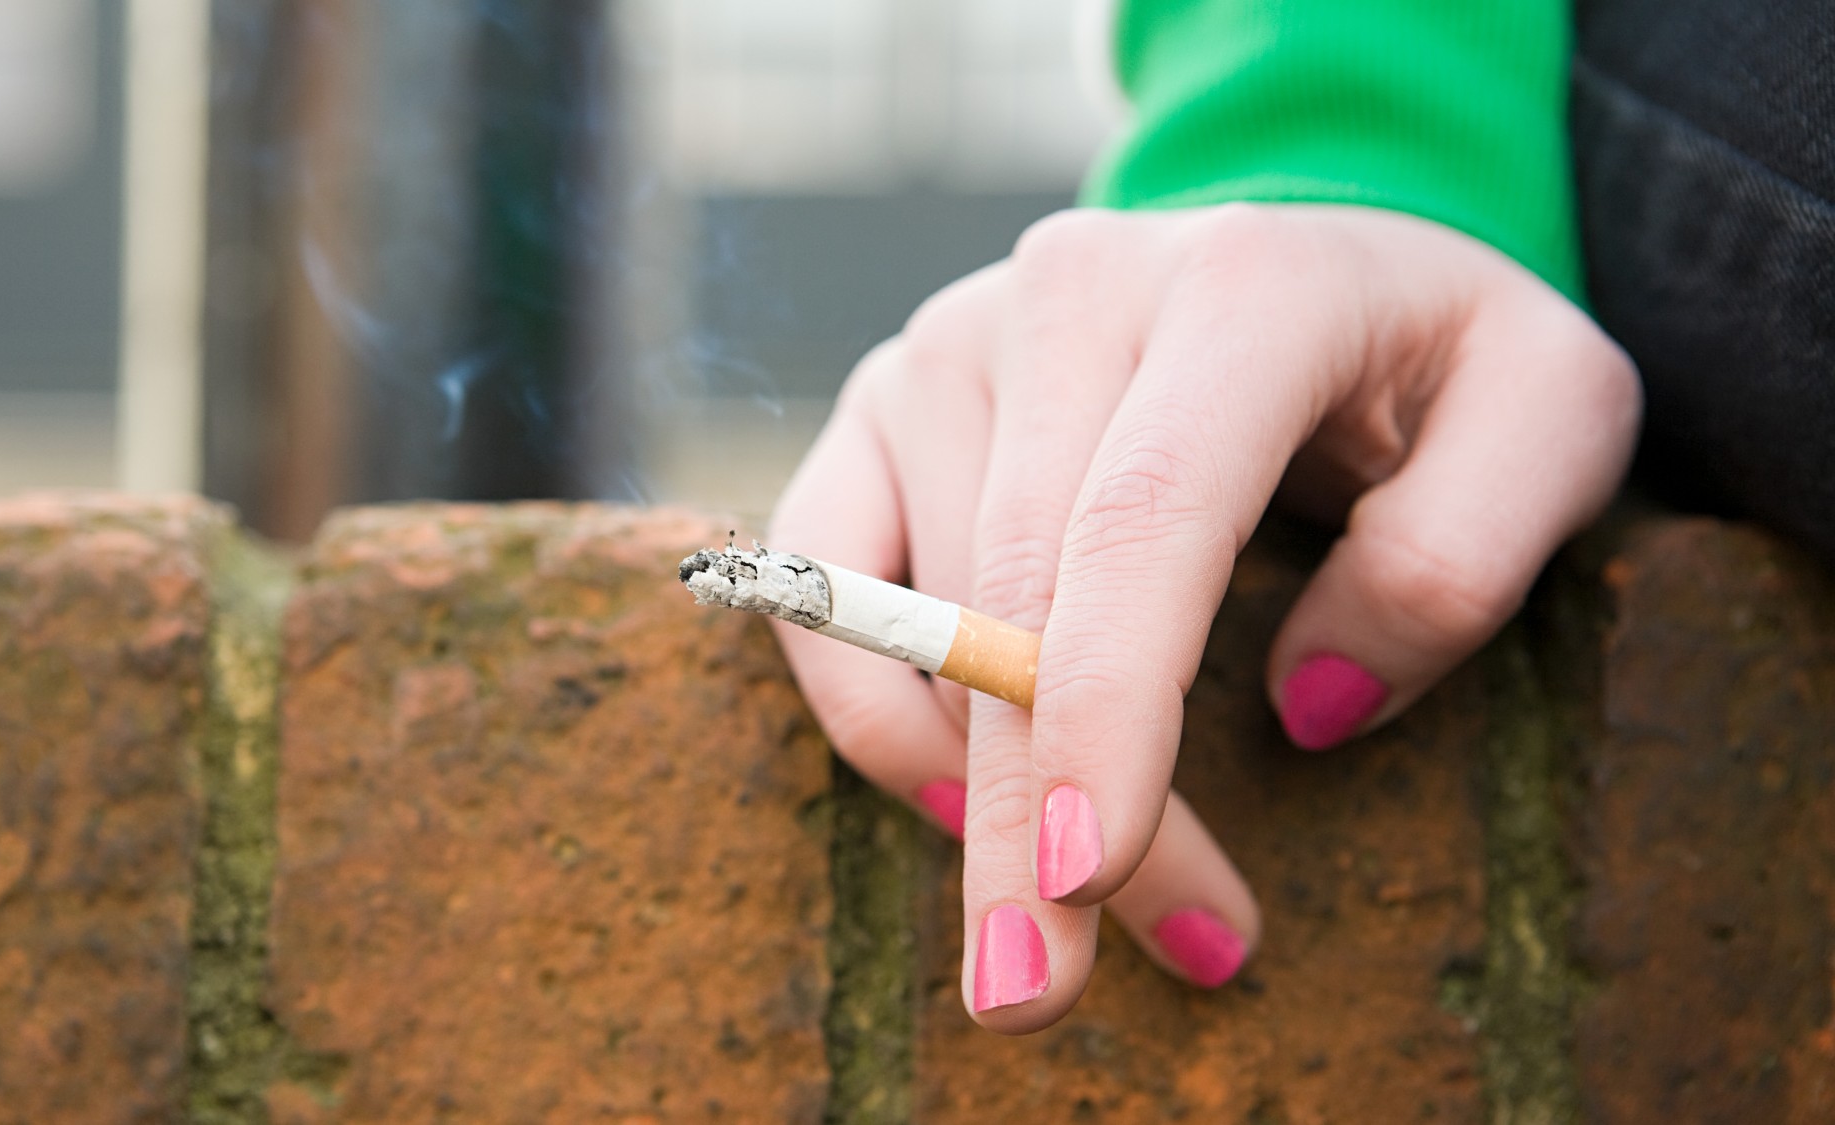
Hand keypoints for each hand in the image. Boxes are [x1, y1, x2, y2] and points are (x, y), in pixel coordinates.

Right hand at [769, 204, 1638, 1031]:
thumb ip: (1466, 547)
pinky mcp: (878, 406)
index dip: (1105, 706)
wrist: (1305, 259)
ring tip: (1104, 910)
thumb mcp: (1552, 419)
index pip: (1142, 514)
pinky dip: (880, 716)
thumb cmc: (1432, 362)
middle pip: (1012, 589)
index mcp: (1239, 287)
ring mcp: (950, 344)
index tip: (1089, 877)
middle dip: (1018, 815)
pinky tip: (967, 802)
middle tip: (1039, 994)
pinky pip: (825, 592)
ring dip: (988, 794)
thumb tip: (1308, 703)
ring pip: (921, 617)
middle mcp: (1064, 293)